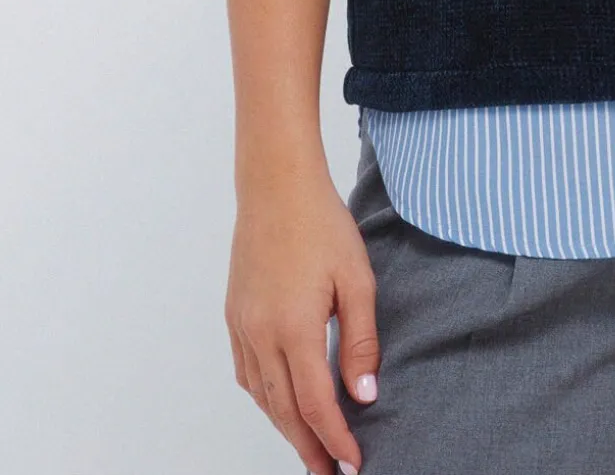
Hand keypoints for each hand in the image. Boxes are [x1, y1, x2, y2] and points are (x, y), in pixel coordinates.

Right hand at [225, 161, 380, 474]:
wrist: (276, 185)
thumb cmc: (322, 224)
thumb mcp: (357, 279)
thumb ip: (361, 340)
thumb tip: (365, 395)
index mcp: (294, 328)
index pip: (317, 404)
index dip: (336, 438)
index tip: (354, 461)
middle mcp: (261, 335)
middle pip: (285, 411)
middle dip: (309, 447)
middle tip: (330, 473)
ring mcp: (242, 327)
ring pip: (262, 397)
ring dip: (286, 428)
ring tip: (310, 448)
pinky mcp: (234, 316)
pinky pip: (246, 374)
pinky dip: (264, 398)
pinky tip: (280, 405)